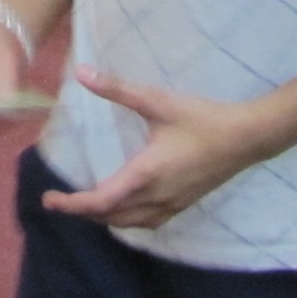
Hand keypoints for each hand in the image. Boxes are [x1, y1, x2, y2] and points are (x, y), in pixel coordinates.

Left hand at [38, 67, 263, 228]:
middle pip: (109, 218)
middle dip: (81, 213)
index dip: (70, 205)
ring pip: (128, 224)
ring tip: (85, 204)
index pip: (98, 202)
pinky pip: (147, 223)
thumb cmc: (202, 119)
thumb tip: (83, 74)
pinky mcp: (183, 205)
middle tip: (60, 201)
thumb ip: (117, 89)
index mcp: (144, 175)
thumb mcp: (157, 101)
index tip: (49, 200)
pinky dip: (126, 219)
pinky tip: (123, 207)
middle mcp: (155, 198)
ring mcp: (171, 205)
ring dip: (104, 218)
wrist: (247, 138)